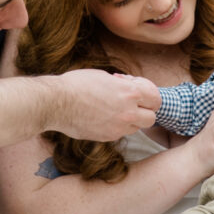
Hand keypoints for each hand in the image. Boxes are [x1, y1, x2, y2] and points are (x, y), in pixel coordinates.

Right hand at [46, 67, 162, 140]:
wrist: (57, 102)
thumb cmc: (78, 84)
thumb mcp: (105, 77)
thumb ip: (122, 86)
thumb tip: (129, 88)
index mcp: (130, 92)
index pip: (156, 99)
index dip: (150, 96)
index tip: (142, 94)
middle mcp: (128, 112)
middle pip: (151, 118)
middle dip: (145, 111)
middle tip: (134, 105)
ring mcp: (118, 128)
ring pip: (136, 128)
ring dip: (131, 120)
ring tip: (116, 111)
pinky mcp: (107, 137)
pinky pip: (120, 133)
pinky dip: (117, 127)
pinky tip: (104, 118)